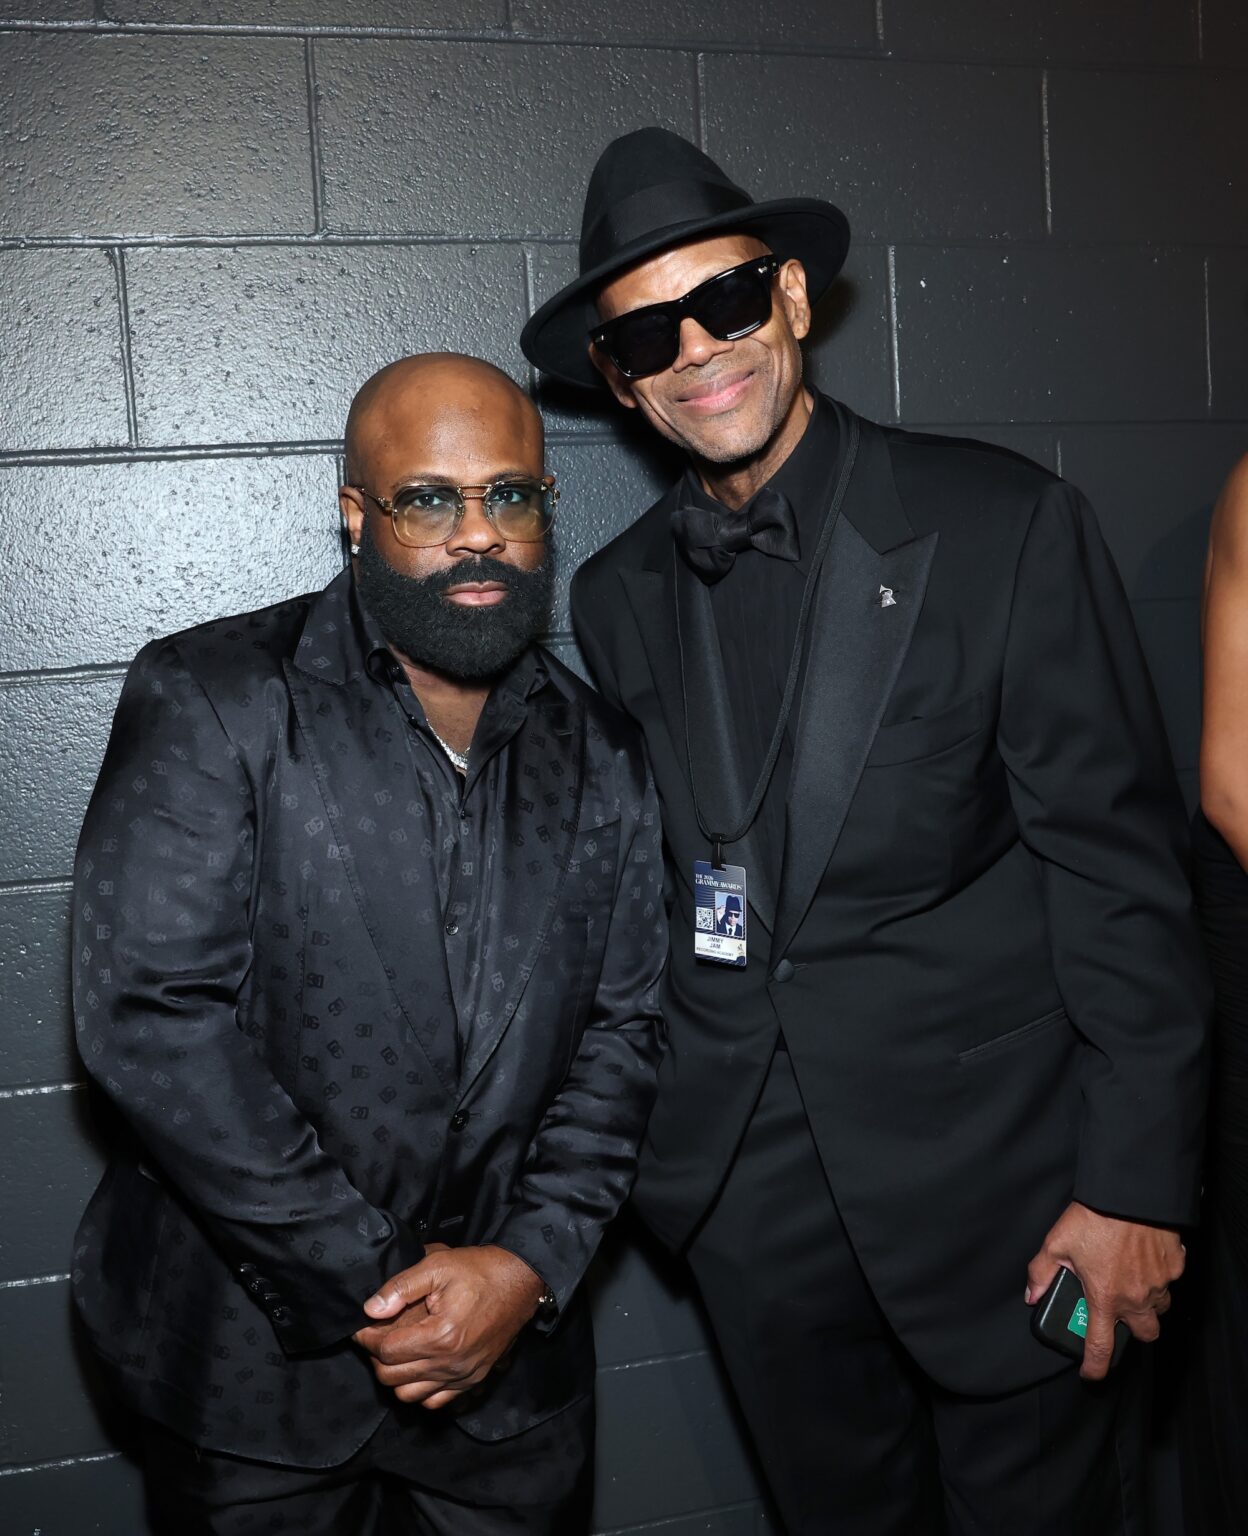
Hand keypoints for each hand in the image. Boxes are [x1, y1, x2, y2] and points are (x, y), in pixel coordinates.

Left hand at [353, 1245, 546, 1407]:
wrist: (520, 1281)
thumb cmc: (480, 1270)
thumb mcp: (438, 1266)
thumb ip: (401, 1288)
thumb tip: (371, 1309)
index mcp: (441, 1336)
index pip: (387, 1351)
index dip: (367, 1338)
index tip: (361, 1326)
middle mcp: (451, 1364)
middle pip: (393, 1378)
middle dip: (376, 1358)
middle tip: (375, 1336)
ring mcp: (464, 1376)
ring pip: (410, 1396)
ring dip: (395, 1376)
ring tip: (395, 1351)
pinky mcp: (473, 1380)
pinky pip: (435, 1401)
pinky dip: (420, 1390)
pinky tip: (418, 1367)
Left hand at [1026, 1201, 1184, 1380]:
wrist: (1128, 1193)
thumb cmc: (1093, 1217)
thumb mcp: (1056, 1242)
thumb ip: (1041, 1272)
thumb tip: (1032, 1294)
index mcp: (1105, 1296)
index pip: (1101, 1346)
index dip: (1095, 1366)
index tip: (1091, 1374)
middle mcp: (1136, 1297)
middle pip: (1146, 1334)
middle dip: (1134, 1331)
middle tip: (1120, 1313)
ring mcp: (1159, 1282)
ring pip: (1160, 1307)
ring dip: (1147, 1302)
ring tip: (1131, 1281)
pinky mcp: (1175, 1265)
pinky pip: (1170, 1279)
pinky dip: (1158, 1274)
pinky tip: (1145, 1258)